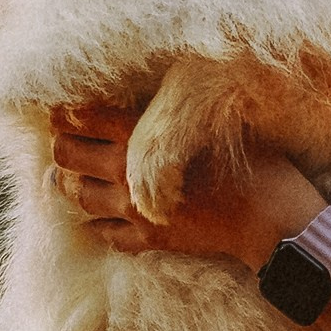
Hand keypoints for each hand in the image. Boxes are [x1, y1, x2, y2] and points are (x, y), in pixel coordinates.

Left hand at [48, 101, 319, 269]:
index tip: (62, 107)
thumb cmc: (251, 157)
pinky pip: (104, 234)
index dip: (64, 111)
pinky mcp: (148, 239)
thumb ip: (174, 108)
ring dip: (70, 183)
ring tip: (72, 174)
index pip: (81, 117)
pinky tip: (99, 216)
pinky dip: (96, 223)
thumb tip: (151, 92)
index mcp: (142, 135)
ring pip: (78, 196)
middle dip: (61, 145)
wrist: (269, 219)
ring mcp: (134, 209)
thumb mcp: (214, 118)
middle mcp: (127, 172)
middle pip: (67, 156)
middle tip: (64, 138)